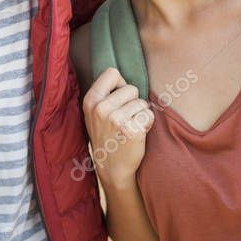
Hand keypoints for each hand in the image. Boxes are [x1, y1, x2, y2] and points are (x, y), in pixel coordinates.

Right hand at [81, 68, 154, 187]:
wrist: (112, 167)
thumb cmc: (107, 136)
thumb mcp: (94, 113)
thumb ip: (103, 95)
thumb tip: (118, 74)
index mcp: (91, 100)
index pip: (112, 73)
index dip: (121, 83)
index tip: (120, 97)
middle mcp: (101, 108)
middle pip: (131, 88)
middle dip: (133, 101)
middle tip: (125, 117)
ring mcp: (116, 119)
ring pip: (142, 103)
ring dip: (141, 114)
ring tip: (130, 126)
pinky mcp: (132, 130)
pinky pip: (149, 115)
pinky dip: (147, 124)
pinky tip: (137, 133)